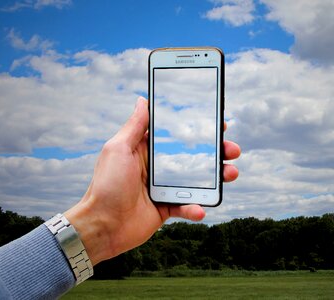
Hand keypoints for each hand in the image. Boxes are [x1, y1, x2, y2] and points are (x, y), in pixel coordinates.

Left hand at [65, 97, 240, 264]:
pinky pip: (187, 206)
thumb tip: (142, 100)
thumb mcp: (118, 149)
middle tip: (232, 149)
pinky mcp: (167, 208)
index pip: (176, 136)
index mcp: (146, 150)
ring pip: (197, 180)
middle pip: (193, 156)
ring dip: (216, 177)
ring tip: (230, 174)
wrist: (102, 226)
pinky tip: (200, 209)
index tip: (217, 124)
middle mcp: (157, 167)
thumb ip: (134, 126)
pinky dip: (195, 208)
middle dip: (216, 152)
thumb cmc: (106, 185)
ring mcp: (164, 188)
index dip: (197, 129)